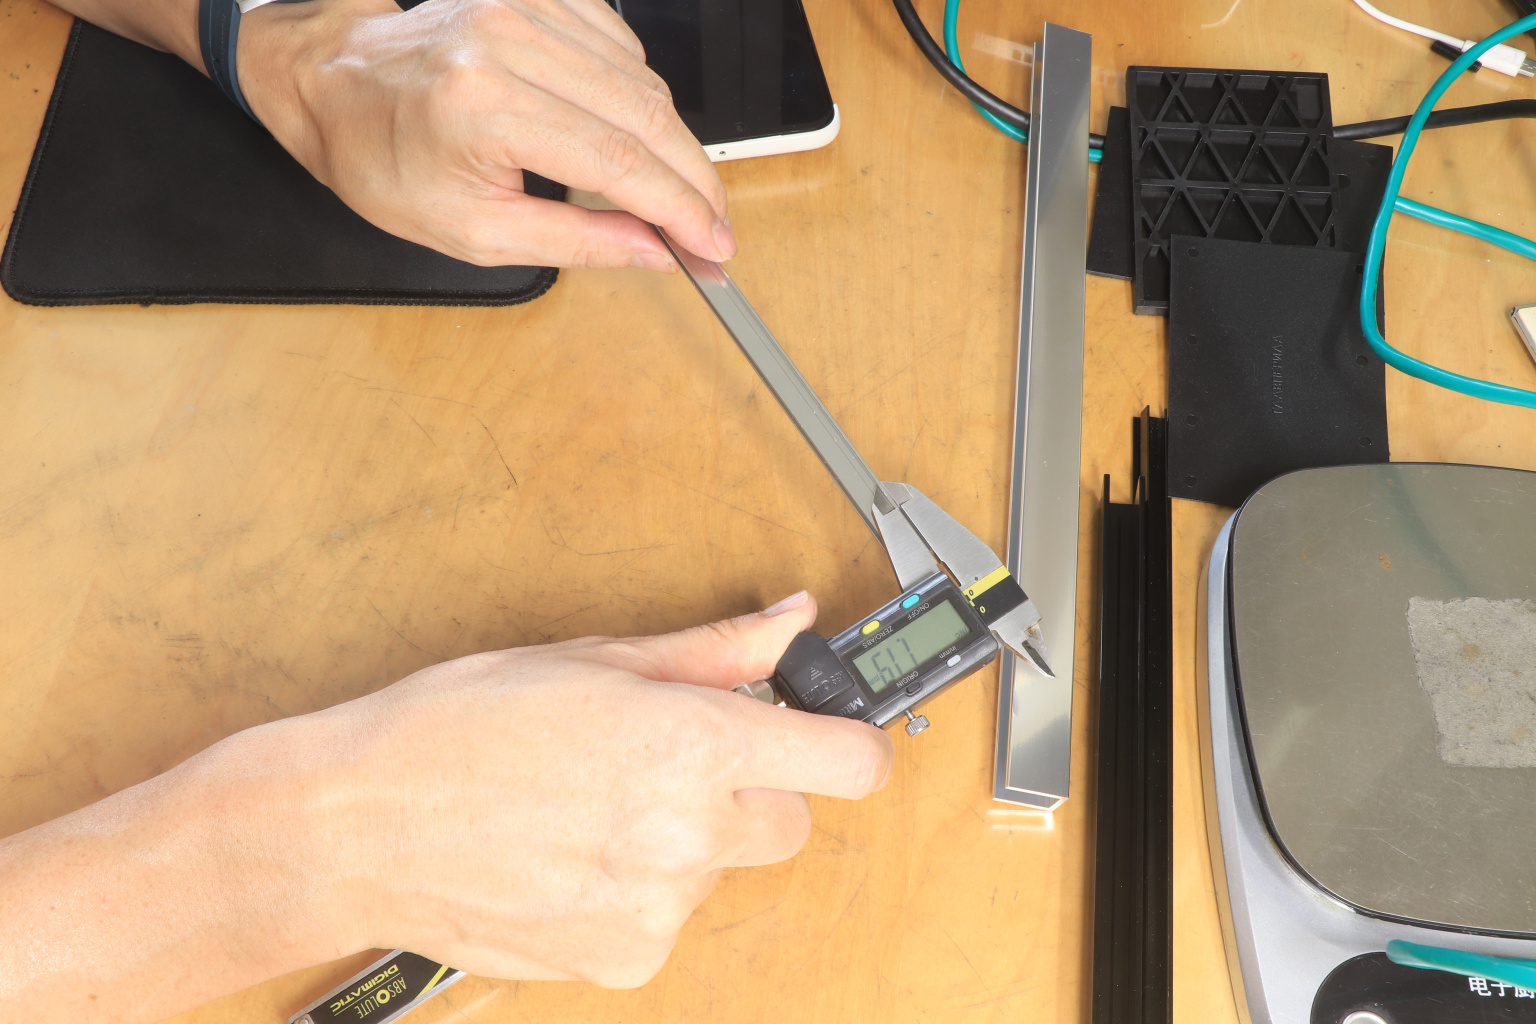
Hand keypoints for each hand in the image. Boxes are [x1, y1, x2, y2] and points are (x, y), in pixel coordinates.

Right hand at [0, 592, 891, 1021]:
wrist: (354, 825)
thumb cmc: (453, 728)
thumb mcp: (589, 660)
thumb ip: (711, 651)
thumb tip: (789, 626)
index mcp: (690, 745)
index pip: (849, 762)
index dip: (846, 742)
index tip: (829, 733)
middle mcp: (687, 834)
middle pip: (790, 820)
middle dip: (748, 788)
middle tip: (666, 761)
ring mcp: (658, 907)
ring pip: (722, 868)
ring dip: (686, 840)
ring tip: (593, 805)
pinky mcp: (624, 958)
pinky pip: (671, 918)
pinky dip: (641, 890)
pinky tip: (574, 855)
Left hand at [236, 0, 734, 269]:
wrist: (337, 86)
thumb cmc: (388, 161)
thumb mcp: (474, 232)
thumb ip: (576, 242)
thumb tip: (655, 252)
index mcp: (483, 108)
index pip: (620, 162)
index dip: (681, 209)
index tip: (713, 243)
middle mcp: (508, 43)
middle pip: (646, 115)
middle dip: (695, 180)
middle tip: (715, 226)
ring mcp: (524, 9)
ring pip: (643, 79)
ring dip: (676, 142)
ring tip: (679, 191)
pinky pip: (622, 44)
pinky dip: (642, 95)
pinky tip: (636, 133)